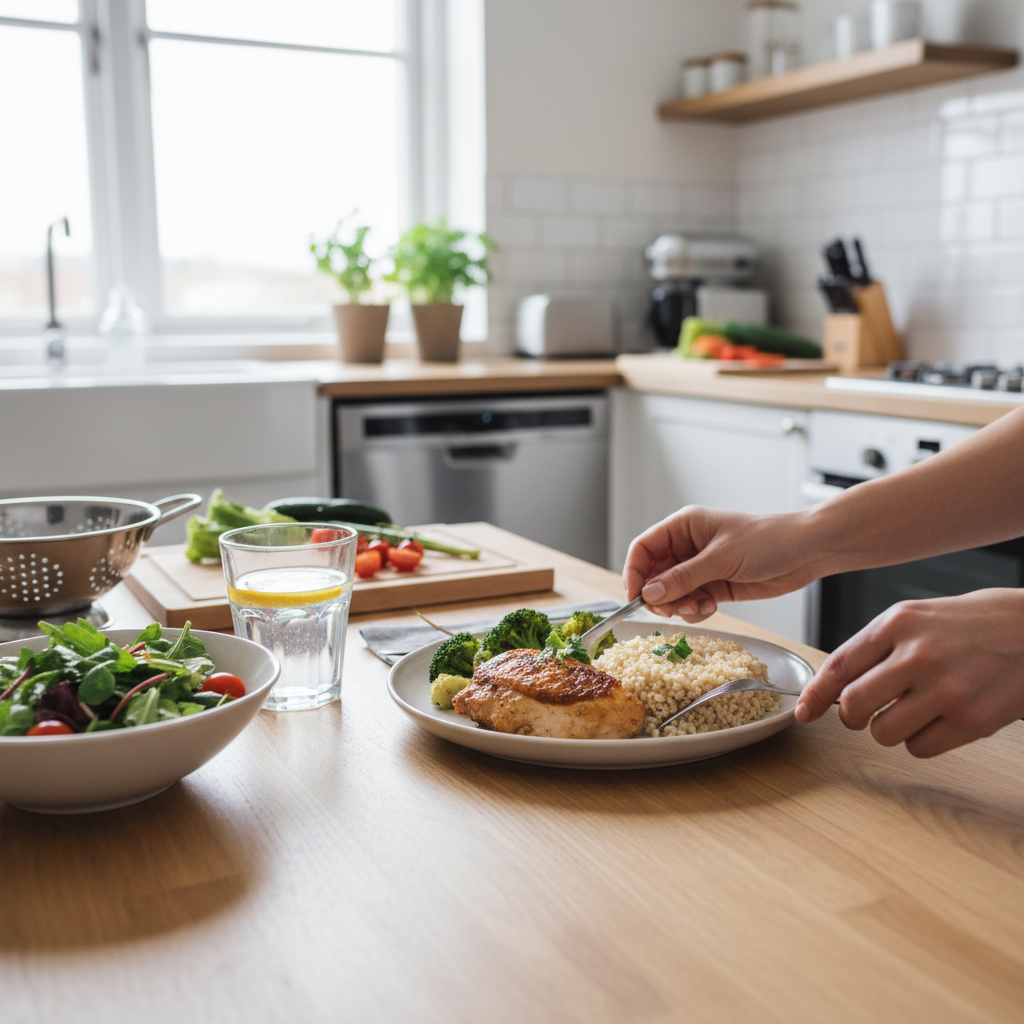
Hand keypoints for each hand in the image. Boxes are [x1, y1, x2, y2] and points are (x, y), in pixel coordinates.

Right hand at [623, 506, 818, 621]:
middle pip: (653, 575)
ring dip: (679, 605)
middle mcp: (687, 547)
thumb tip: (649, 593)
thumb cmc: (767, 540)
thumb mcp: (721, 559)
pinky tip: (711, 606)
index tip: (634, 596)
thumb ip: (683, 578)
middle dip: (659, 595)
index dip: (634, 572)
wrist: (806, 552)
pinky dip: (696, 610)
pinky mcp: (714, 587)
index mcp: (683, 527)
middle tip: (670, 609)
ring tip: (698, 606)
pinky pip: (691, 603)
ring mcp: (701, 568)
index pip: (643, 548)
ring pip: (671, 593)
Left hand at [796, 589, 1023, 756]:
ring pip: (884, 733)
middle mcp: (918, 654)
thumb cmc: (970, 623)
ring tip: (913, 710)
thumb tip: (834, 685)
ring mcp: (947, 688)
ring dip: (890, 729)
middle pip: (854, 705)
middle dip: (853, 716)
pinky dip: (921, 741)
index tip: (804, 711)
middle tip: (866, 712)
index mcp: (897, 623)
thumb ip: (875, 646)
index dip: (815, 694)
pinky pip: (920, 748)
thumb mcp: (915, 617)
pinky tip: (938, 720)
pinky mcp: (972, 719)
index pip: (839, 665)